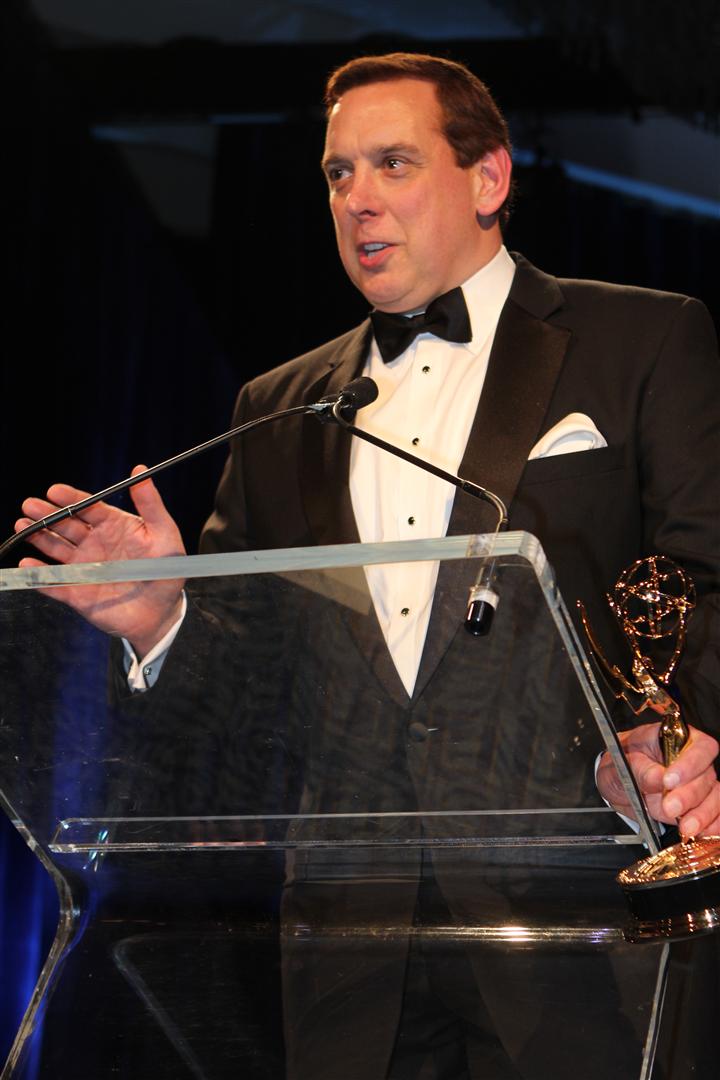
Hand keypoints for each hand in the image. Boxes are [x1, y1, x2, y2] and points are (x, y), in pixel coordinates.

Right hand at [15, 467, 185, 656]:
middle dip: (46, 514)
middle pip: (65, 524)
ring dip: (38, 537)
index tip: (55, 491)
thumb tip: (141, 472)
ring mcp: (84, 567)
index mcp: (112, 526)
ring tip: (23, 526)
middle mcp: (94, 543)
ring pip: (55, 548)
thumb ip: (151, 505)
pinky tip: (28, 565)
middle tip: (30, 505)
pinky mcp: (77, 592)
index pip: (87, 507)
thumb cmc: (166, 571)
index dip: (71, 498)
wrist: (162, 613)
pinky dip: (39, 575)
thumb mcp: (164, 535)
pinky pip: (54, 583)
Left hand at [597, 722, 719, 837]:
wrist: (616, 782)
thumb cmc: (620, 761)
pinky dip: (711, 826)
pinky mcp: (696, 807)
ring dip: (703, 814)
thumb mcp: (622, 761)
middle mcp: (692, 761)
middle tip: (669, 807)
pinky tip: (699, 833)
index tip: (669, 780)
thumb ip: (640, 769)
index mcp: (676, 739)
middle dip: (690, 795)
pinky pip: (714, 816)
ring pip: (715, 797)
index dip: (690, 763)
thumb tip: (658, 777)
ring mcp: (697, 785)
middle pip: (707, 776)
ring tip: (685, 828)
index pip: (700, 746)